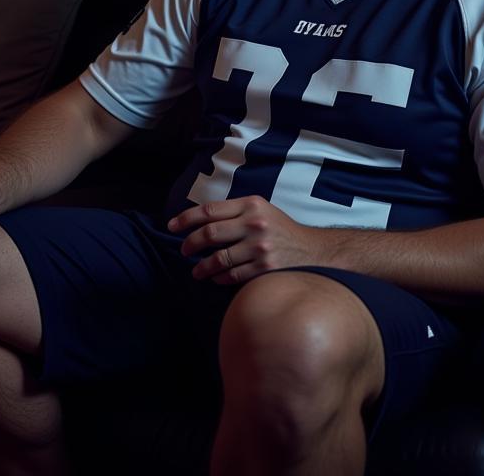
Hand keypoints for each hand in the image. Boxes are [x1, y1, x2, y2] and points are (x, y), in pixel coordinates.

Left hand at [167, 195, 319, 284]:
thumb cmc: (280, 229)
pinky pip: (232, 275)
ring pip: (218, 258)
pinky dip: (219, 278)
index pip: (209, 210)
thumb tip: (200, 221)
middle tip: (183, 251)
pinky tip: (215, 278)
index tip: (171, 226)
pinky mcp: (264, 268)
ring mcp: (259, 247)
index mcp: (250, 204)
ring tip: (196, 271)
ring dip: (202, 267)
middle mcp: (254, 223)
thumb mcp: (260, 209)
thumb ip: (234, 212)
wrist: (312, 250)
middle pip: (209, 234)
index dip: (186, 219)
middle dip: (190, 244)